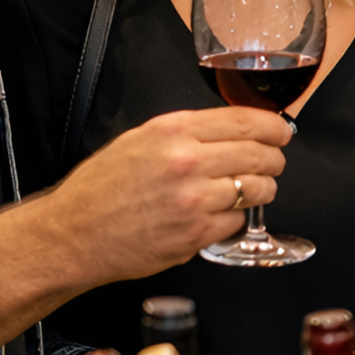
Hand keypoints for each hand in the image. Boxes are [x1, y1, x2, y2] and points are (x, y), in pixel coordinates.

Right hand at [39, 108, 290, 284]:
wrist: (73, 234)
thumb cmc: (101, 189)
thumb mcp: (139, 140)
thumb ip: (186, 132)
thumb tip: (230, 130)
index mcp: (173, 131)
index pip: (245, 121)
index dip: (273, 126)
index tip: (281, 131)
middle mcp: (186, 161)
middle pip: (260, 154)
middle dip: (274, 159)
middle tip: (273, 163)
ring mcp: (194, 199)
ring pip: (257, 189)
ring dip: (261, 190)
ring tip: (248, 190)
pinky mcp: (195, 233)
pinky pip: (238, 221)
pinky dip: (234, 219)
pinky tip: (217, 215)